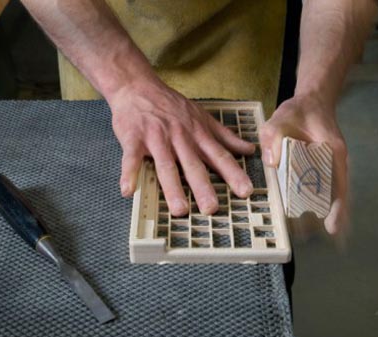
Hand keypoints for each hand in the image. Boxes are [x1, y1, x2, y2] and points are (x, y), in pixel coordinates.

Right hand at [108, 80, 254, 215]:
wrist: (137, 86)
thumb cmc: (170, 105)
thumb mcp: (202, 116)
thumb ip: (225, 136)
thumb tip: (249, 149)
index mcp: (197, 135)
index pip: (219, 156)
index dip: (233, 174)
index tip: (245, 191)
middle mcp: (180, 138)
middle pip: (193, 165)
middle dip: (203, 187)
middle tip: (212, 208)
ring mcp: (156, 138)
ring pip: (166, 165)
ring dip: (172, 188)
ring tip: (180, 209)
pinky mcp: (134, 138)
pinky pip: (132, 158)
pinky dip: (129, 173)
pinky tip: (128, 190)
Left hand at [260, 95, 348, 234]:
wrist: (313, 102)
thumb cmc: (300, 110)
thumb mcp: (281, 117)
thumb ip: (273, 137)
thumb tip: (272, 162)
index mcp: (332, 151)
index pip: (339, 185)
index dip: (337, 208)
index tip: (333, 228)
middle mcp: (337, 162)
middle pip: (338, 196)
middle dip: (330, 218)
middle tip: (311, 237)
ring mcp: (333, 167)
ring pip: (334, 196)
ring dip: (326, 215)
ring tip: (308, 234)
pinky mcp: (325, 170)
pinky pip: (326, 191)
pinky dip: (322, 206)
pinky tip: (313, 221)